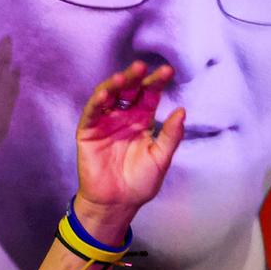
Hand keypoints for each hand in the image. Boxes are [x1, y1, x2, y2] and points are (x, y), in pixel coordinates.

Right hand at [73, 61, 181, 234]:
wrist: (117, 202)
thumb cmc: (140, 182)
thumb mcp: (161, 158)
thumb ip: (170, 135)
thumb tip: (182, 111)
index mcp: (142, 121)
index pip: (149, 96)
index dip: (157, 83)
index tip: (168, 71)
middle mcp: (123, 117)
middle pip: (129, 91)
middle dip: (135, 77)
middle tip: (142, 66)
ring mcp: (105, 122)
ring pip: (109, 96)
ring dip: (115, 84)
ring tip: (124, 76)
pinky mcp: (88, 131)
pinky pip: (92, 113)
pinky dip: (97, 102)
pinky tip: (105, 94)